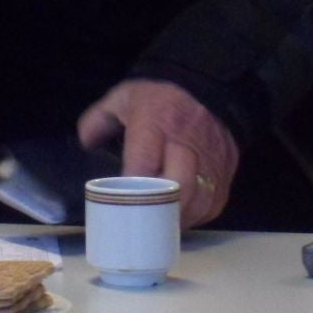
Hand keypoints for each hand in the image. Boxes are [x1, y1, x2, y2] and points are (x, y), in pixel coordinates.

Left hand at [77, 79, 237, 228]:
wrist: (206, 86)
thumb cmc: (158, 97)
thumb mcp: (122, 97)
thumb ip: (98, 120)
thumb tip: (86, 144)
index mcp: (156, 122)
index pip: (145, 162)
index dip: (133, 188)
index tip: (119, 203)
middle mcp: (186, 143)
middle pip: (177, 185)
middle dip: (159, 208)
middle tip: (142, 221)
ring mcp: (211, 159)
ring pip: (199, 199)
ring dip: (179, 217)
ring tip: (159, 227)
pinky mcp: (227, 170)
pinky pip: (214, 201)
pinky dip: (197, 215)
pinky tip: (180, 219)